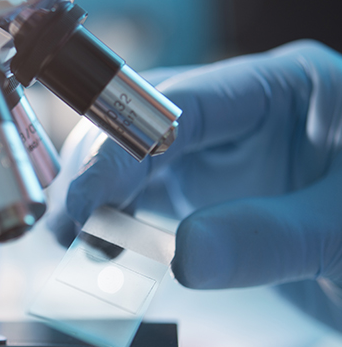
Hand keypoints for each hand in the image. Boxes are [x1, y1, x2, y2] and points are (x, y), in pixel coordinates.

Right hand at [48, 40, 341, 326]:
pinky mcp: (209, 194)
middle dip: (93, 172)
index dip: (116, 148)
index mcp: (283, 89)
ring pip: (131, 159)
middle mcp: (240, 114)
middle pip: (136, 122)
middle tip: (63, 230)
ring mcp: (221, 153)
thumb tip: (181, 256)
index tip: (80, 202)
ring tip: (73, 244)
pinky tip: (101, 251)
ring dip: (96, 199)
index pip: (175, 104)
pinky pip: (144, 199)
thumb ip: (271, 238)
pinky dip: (116, 224)